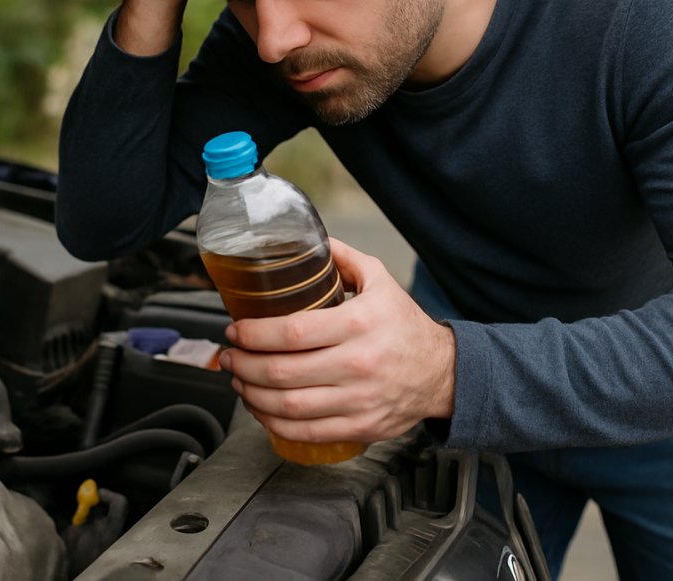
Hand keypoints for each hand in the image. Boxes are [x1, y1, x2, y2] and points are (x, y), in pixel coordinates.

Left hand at [219, 238, 455, 443]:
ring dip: (252, 395)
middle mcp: (358, 364)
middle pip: (282, 371)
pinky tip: (260, 408)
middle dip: (243, 364)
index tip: (235, 330)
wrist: (443, 373)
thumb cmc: (405, 326)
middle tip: (229, 355)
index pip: (292, 332)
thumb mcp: (380, 280)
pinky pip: (306, 431)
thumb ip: (341, 258)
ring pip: (289, 406)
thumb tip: (307, 240)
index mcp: (358, 324)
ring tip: (238, 380)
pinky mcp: (359, 427)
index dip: (253, 334)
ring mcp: (358, 400)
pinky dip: (274, 423)